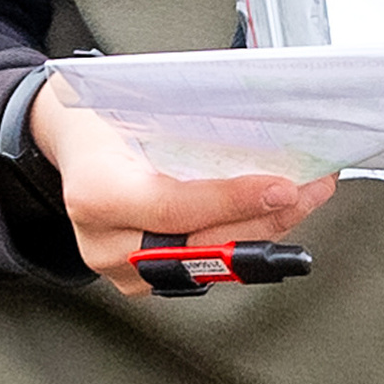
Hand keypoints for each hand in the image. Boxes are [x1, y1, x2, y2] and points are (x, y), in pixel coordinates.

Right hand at [27, 74, 336, 292]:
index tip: (282, 188)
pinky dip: (242, 241)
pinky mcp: (141, 280)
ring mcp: (121, 269)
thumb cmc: (102, 119)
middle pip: (199, 244)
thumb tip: (262, 116)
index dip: (231, 201)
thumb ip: (189, 118)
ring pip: (207, 264)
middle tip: (310, 190)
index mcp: (96, 193)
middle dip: (265, 220)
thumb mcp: (132, 103)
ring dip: (264, 232)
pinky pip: (201, 267)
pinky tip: (274, 217)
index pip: (172, 207)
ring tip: (305, 199)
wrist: (73, 144)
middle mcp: (104, 241)